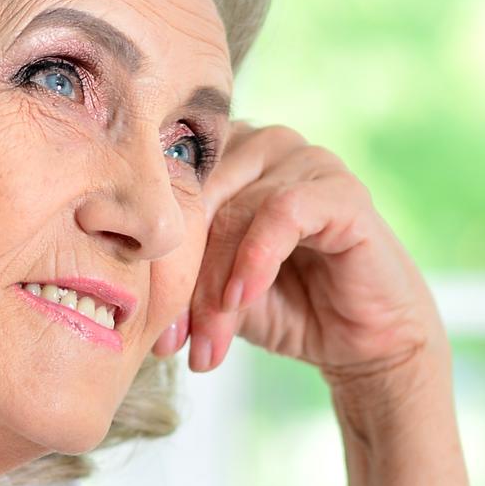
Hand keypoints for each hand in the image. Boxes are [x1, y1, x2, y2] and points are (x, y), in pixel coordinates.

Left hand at [155, 123, 445, 392]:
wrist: (360, 341)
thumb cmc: (284, 306)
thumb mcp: (214, 292)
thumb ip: (177, 274)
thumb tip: (124, 287)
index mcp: (222, 156)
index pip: (165, 189)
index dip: (148, 255)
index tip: (142, 320)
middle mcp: (261, 143)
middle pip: (194, 199)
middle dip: (179, 279)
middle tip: (171, 340)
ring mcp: (305, 160)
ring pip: (232, 213)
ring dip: (215, 286)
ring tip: (209, 341)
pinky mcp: (342, 190)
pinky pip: (283, 213)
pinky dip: (255, 260)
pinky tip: (244, 299)